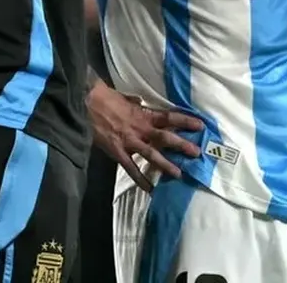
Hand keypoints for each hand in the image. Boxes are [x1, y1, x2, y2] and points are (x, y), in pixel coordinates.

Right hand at [87, 81, 202, 191]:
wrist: (86, 104)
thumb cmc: (106, 99)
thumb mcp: (126, 98)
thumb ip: (135, 103)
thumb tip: (140, 101)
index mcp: (144, 114)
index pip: (169, 117)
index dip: (185, 121)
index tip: (200, 126)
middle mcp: (140, 129)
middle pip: (165, 138)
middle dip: (181, 145)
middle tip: (196, 153)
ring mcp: (129, 141)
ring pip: (151, 155)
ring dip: (165, 165)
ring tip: (178, 174)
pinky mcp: (117, 152)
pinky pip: (131, 168)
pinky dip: (140, 179)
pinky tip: (149, 188)